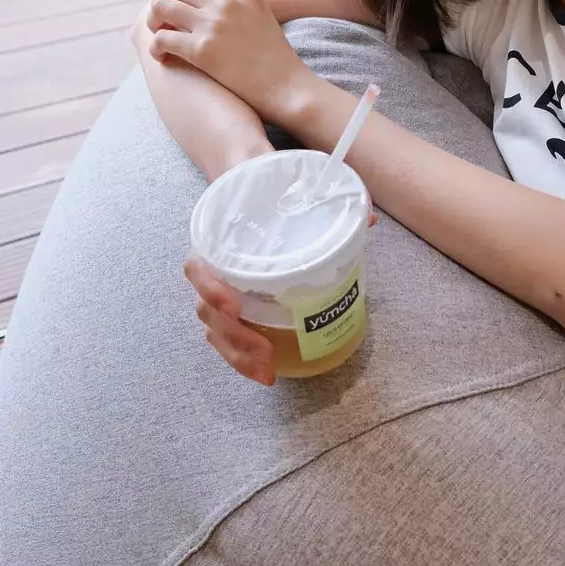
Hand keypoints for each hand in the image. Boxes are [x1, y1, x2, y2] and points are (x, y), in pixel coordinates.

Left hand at [147, 0, 311, 121]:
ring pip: (162, 7)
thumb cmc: (276, 60)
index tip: (181, 5)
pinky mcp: (202, 50)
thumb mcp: (262, 18)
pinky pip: (162, 38)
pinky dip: (156, 47)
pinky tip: (162, 57)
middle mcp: (226, 2)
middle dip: (163, 0)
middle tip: (162, 21)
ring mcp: (213, 24)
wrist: (288, 87)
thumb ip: (238, 6)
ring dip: (154, 21)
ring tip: (159, 36)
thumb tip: (211, 4)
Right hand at [186, 215, 377, 386]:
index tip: (233, 304)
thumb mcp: (294, 192)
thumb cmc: (268, 200)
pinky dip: (244, 360)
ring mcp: (219, 297)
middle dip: (234, 335)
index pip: (198, 268)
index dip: (210, 288)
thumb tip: (367, 218)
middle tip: (264, 349)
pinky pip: (229, 342)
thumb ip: (325, 203)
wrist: (254, 201)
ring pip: (217, 332)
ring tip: (267, 371)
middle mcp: (212, 273)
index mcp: (217, 244)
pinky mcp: (233, 314)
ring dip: (239, 355)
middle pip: (207, 311)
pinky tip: (268, 373)